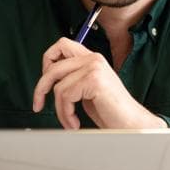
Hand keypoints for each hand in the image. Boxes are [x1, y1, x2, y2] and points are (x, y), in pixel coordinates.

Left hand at [31, 37, 165, 129]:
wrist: (131, 124)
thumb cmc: (112, 112)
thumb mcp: (88, 91)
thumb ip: (73, 80)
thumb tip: (49, 81)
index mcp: (92, 59)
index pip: (62, 45)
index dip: (47, 60)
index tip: (45, 81)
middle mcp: (93, 59)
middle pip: (53, 66)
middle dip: (41, 88)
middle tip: (38, 104)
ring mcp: (94, 67)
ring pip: (58, 86)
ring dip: (60, 110)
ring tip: (70, 121)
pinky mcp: (94, 79)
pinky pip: (65, 96)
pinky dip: (66, 114)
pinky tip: (75, 122)